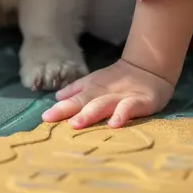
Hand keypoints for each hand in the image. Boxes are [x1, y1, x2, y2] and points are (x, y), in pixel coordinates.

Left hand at [41, 57, 174, 128]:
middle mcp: (103, 93)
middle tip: (51, 118)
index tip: (44, 117)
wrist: (148, 69)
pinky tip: (114, 123)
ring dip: (89, 113)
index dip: (59, 109)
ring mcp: (121, 97)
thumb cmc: (118, 80)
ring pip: (103, 105)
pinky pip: (129, 108)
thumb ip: (77, 90)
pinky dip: (122, 114)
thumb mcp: (95, 82)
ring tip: (76, 123)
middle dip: (67, 110)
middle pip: (83, 102)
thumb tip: (57, 97)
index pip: (73, 100)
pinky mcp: (139, 101)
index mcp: (92, 89)